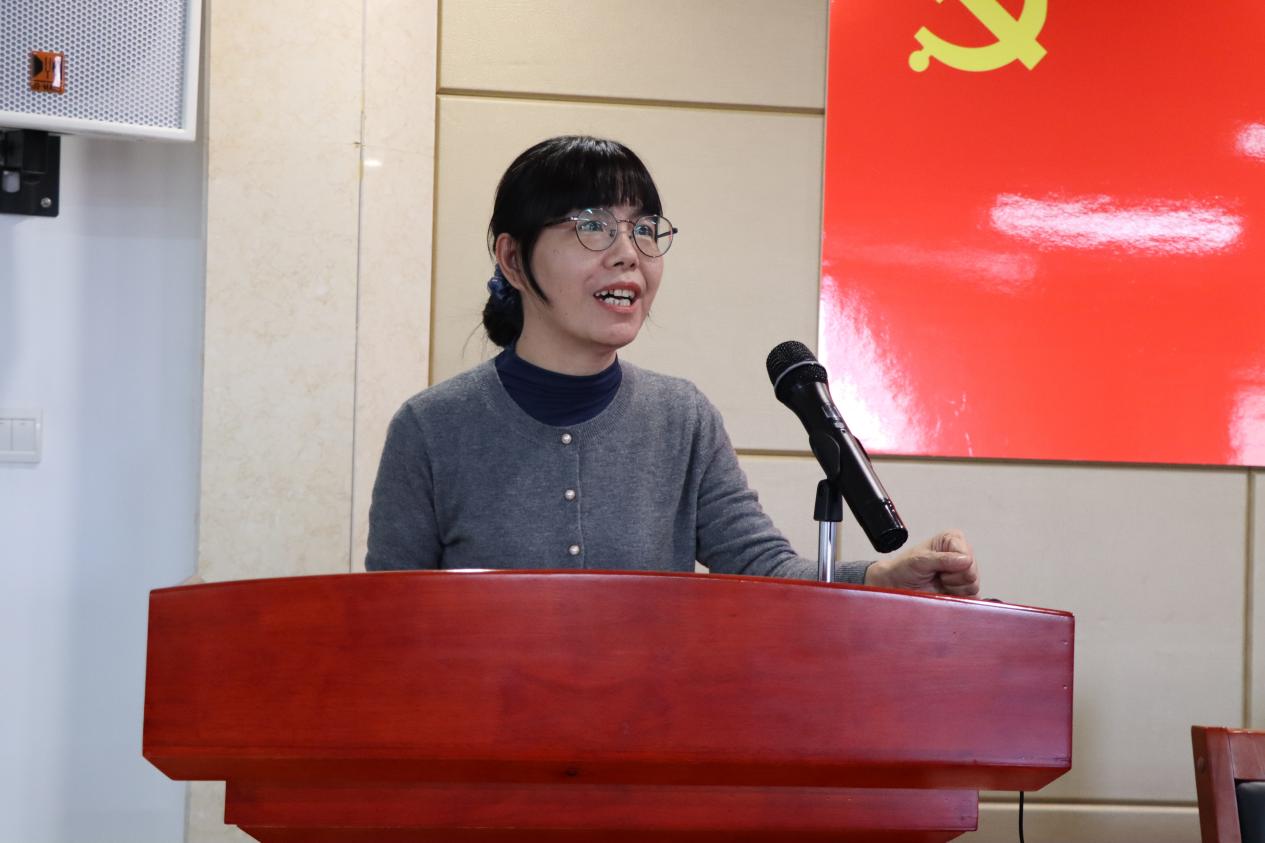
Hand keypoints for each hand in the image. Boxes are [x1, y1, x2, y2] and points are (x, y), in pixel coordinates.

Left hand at [864, 529, 979, 596]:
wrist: (897, 586)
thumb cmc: (905, 568)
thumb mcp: (920, 560)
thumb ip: (942, 559)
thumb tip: (966, 560)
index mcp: (953, 540)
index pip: (967, 556)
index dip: (952, 565)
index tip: (936, 565)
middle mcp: (962, 555)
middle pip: (972, 573)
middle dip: (953, 578)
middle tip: (937, 576)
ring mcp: (964, 573)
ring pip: (973, 586)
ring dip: (953, 588)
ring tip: (939, 582)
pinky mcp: (965, 590)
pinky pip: (972, 598)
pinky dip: (957, 598)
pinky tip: (945, 592)